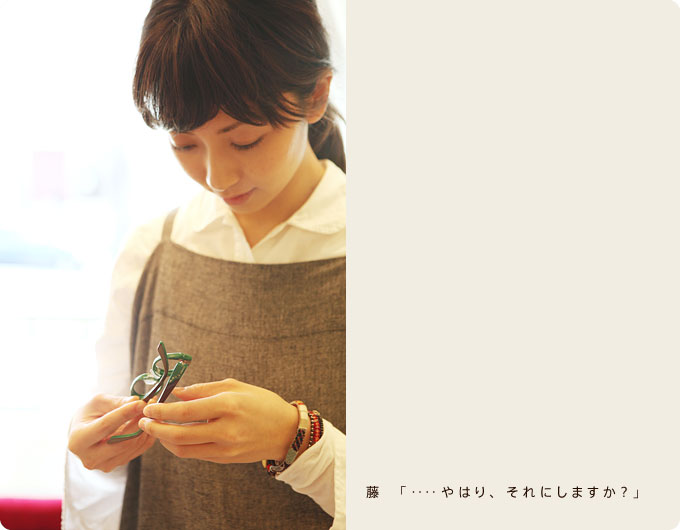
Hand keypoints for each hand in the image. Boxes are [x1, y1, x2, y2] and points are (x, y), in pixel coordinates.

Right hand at [68, 394, 155, 471]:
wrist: (85, 431)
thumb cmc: (89, 413)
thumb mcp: (98, 402)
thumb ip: (116, 402)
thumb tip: (136, 401)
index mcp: (78, 440)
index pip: (106, 426)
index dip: (125, 413)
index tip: (141, 402)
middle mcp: (89, 458)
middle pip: (122, 441)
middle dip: (138, 421)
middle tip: (150, 405)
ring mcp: (104, 465)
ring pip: (132, 446)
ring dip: (145, 427)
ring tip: (149, 410)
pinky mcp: (117, 465)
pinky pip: (138, 450)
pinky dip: (146, 435)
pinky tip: (148, 422)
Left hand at [138, 378, 302, 463]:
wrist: (286, 431)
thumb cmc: (262, 403)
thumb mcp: (235, 386)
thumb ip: (203, 389)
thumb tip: (177, 392)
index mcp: (228, 405)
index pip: (186, 410)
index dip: (162, 410)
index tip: (148, 406)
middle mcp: (226, 429)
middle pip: (180, 434)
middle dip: (156, 428)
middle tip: (143, 421)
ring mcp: (226, 447)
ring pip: (184, 449)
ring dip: (165, 440)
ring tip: (156, 429)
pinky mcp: (226, 459)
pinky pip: (196, 454)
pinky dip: (181, 445)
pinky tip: (176, 435)